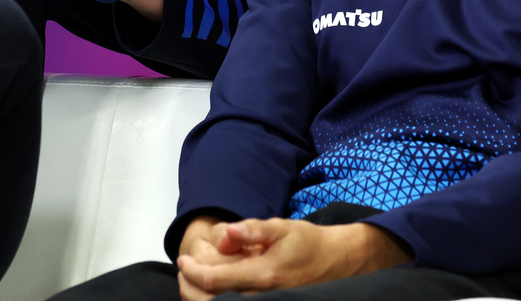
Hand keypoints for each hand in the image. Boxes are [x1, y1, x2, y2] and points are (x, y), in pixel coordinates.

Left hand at [175, 218, 411, 299]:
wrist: (337, 262)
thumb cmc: (308, 243)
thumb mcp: (281, 227)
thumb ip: (252, 230)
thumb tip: (226, 234)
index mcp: (264, 275)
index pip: (215, 280)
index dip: (193, 271)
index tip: (183, 260)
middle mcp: (264, 297)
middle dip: (190, 289)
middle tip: (183, 272)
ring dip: (201, 298)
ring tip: (192, 281)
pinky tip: (213, 290)